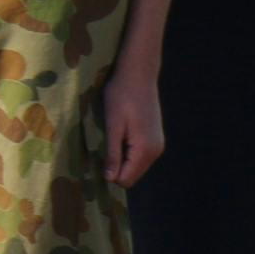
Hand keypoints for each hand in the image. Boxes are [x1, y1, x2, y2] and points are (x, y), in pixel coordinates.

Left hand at [104, 63, 165, 187]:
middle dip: (116, 168)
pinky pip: (139, 155)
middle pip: (132, 175)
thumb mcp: (113, 125)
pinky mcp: (155, 137)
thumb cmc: (122, 96)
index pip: (126, 179)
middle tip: (101, 148)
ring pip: (135, 166)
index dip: (109, 174)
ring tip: (110, 139)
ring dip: (121, 159)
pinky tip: (119, 135)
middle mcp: (156, 151)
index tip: (96, 159)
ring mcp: (157, 144)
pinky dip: (127, 152)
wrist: (139, 74)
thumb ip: (113, 153)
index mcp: (145, 150)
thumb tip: (110, 179)